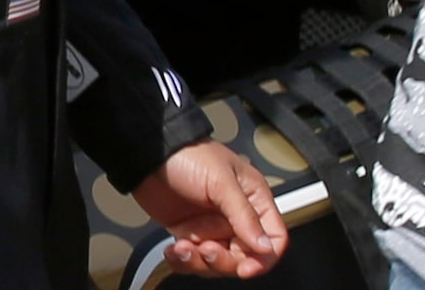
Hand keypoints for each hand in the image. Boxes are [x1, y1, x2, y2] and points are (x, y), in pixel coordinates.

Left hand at [131, 141, 288, 277]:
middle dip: (223, 261)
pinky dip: (183, 262)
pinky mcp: (191, 235)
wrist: (150, 156)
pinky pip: (194, 263)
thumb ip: (244, 215)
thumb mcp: (221, 181)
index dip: (264, 257)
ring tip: (183, 247)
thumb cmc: (190, 156)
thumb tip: (266, 246)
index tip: (245, 267)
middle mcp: (236, 217)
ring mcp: (212, 227)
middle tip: (205, 248)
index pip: (274, 236)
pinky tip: (173, 249)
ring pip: (218, 265)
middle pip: (245, 258)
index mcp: (253, 198)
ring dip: (199, 262)